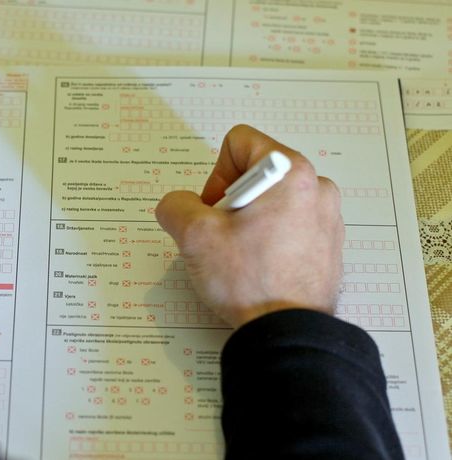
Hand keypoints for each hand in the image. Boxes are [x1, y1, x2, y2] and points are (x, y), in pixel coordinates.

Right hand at [155, 125, 343, 327]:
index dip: (215, 174)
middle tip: (224, 237)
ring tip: (242, 256)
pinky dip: (268, 239)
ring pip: (270, 201)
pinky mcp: (327, 244)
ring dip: (248, 221)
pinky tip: (258, 267)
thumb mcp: (195, 236)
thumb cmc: (250, 282)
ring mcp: (326, 217)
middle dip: (231, 201)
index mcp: (289, 173)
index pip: (239, 143)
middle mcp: (315, 187)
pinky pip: (288, 225)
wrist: (287, 332)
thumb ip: (176, 205)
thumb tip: (177, 206)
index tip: (214, 210)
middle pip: (256, 172)